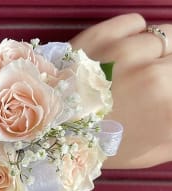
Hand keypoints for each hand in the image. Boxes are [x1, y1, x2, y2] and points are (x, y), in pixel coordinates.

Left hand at [70, 14, 171, 168]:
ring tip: (131, 71)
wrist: (49, 130)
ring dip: (152, 53)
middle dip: (168, 68)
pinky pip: (135, 22)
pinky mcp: (99, 36)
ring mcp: (123, 52)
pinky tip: (118, 55)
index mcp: (167, 107)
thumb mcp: (152, 151)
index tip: (166, 89)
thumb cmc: (99, 146)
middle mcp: (151, 74)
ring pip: (161, 37)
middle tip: (152, 82)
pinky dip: (132, 35)